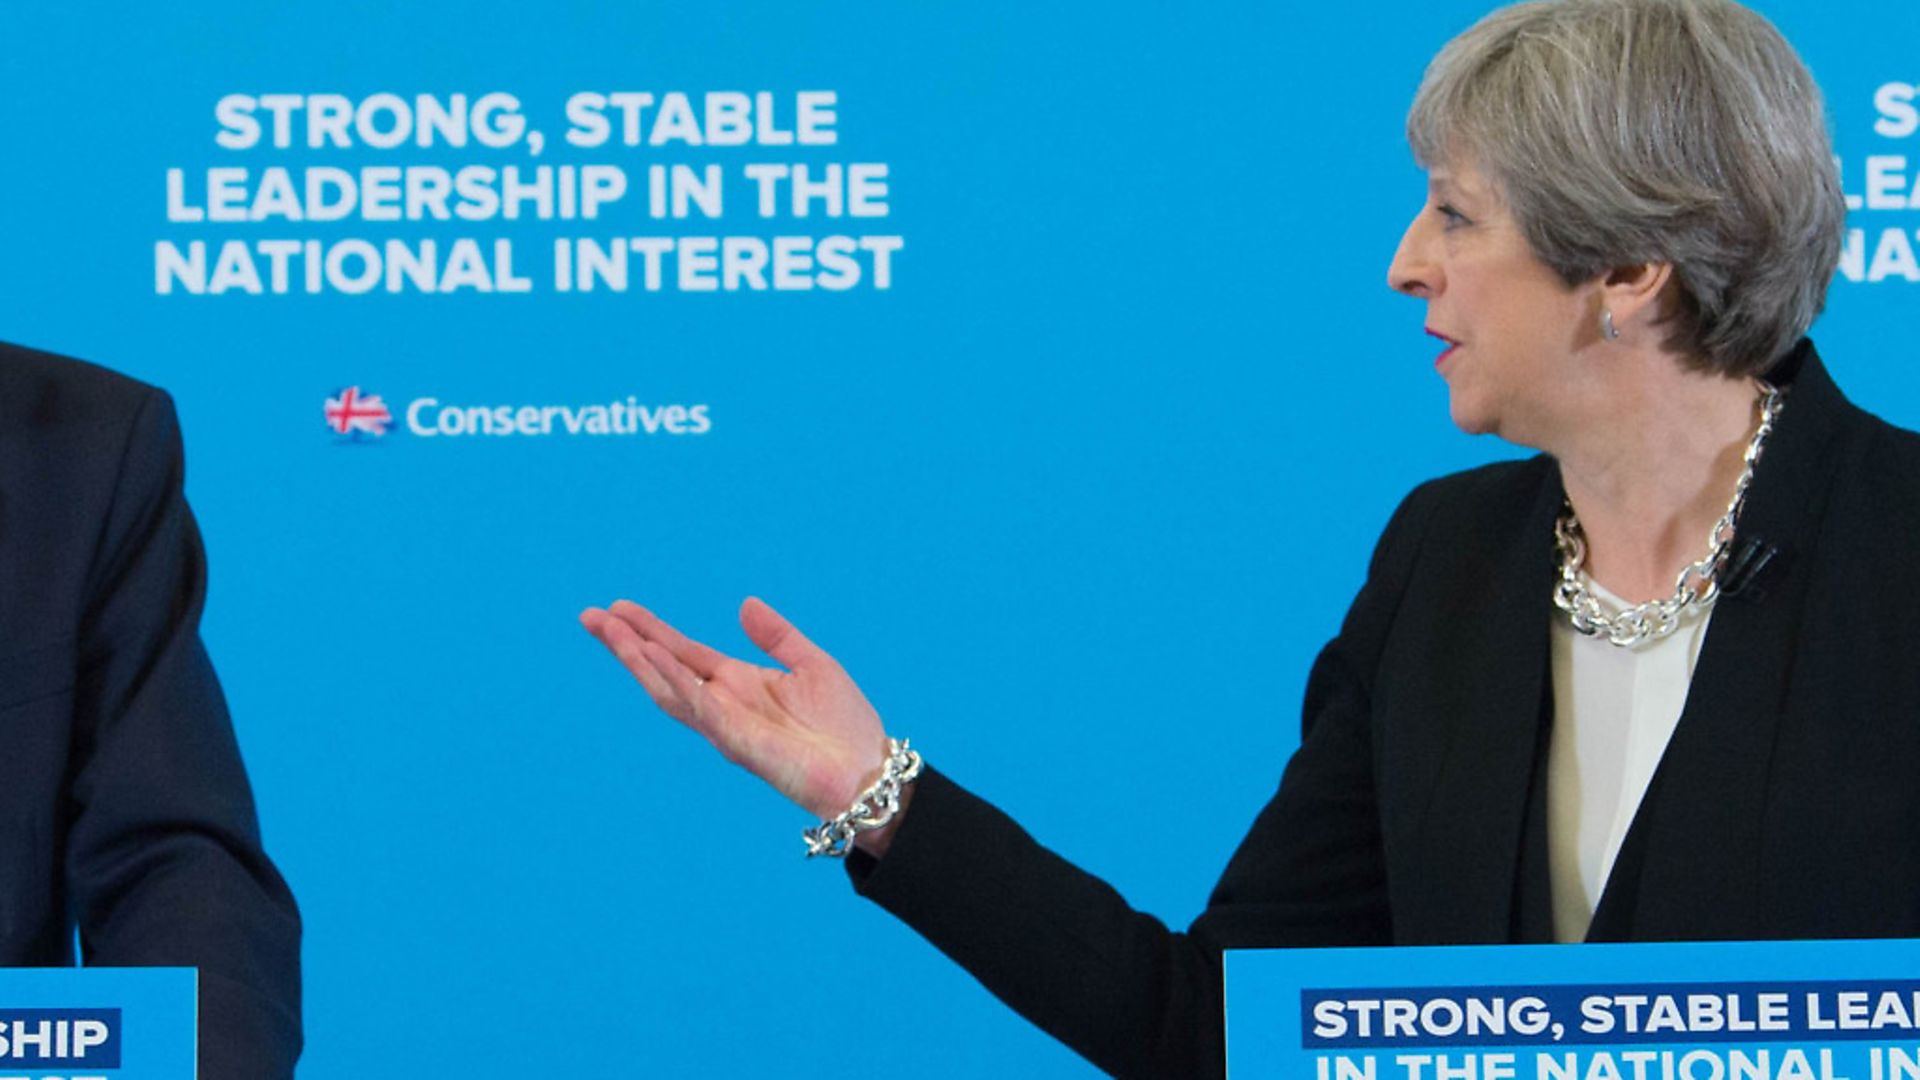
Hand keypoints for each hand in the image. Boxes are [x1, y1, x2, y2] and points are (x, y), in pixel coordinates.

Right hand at [580, 597, 893, 824]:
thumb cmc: (844, 726)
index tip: (617, 607)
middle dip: (627, 644)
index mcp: (738, 684)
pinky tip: (654, 659)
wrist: (869, 773)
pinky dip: (676, 683)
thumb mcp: (812, 663)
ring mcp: (727, 726)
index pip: (682, 653)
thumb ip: (777, 636)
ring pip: (670, 690)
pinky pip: (701, 710)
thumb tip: (745, 603)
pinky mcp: (739, 743)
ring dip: (640, 661)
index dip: (649, 631)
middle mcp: (724, 705)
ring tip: (612, 632)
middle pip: (663, 670)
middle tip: (591, 616)